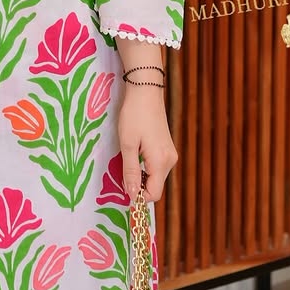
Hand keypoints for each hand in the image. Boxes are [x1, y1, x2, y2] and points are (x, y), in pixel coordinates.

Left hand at [118, 86, 177, 203]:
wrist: (146, 92)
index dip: (138, 196)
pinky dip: (145, 167)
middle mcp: (170, 160)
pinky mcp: (167, 148)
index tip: (122, 190)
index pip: (154, 194)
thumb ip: (129, 171)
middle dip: (138, 185)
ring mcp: (170, 154)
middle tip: (120, 173)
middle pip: (155, 186)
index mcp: (161, 162)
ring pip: (155, 177)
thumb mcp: (127, 144)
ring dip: (140, 176)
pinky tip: (134, 155)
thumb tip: (131, 195)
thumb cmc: (134, 116)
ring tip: (125, 161)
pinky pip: (156, 167)